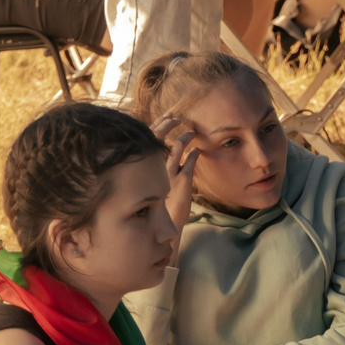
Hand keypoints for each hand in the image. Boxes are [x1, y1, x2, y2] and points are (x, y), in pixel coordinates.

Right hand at [154, 112, 200, 233]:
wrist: (161, 226)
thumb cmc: (155, 207)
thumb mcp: (149, 187)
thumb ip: (151, 172)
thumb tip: (156, 160)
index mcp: (145, 169)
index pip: (147, 141)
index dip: (156, 126)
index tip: (164, 118)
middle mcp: (154, 169)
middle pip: (158, 139)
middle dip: (167, 125)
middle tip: (175, 117)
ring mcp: (168, 175)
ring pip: (176, 149)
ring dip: (185, 138)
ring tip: (192, 132)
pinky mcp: (182, 182)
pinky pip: (189, 162)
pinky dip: (194, 154)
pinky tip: (199, 151)